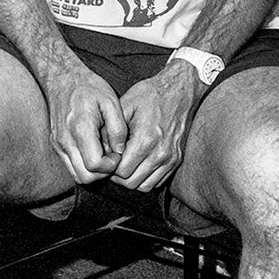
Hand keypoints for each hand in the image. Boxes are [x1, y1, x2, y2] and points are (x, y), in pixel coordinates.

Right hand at [38, 59, 127, 183]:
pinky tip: (94, 151)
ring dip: (93, 172)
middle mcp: (65, 141)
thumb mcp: (111, 101)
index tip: (118, 152)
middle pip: (85, 177)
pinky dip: (85, 166)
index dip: (111, 165)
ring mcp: (58, 144)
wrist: (62, 78)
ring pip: (77, 175)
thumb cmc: (89, 87)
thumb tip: (120, 151)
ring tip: (104, 154)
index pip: (95, 166)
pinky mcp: (56, 145)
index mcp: (80, 129)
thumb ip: (118, 129)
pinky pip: (71, 167)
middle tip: (113, 157)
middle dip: (103, 173)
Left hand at [111, 66, 203, 192]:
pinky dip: (146, 178)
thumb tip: (99, 150)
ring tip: (124, 165)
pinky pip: (158, 181)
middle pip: (132, 183)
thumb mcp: (125, 105)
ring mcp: (171, 158)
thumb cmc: (149, 96)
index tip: (106, 158)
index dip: (110, 168)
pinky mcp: (177, 160)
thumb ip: (111, 130)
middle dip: (118, 177)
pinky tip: (138, 164)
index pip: (121, 171)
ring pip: (145, 186)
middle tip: (112, 164)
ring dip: (132, 180)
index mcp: (146, 140)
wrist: (178, 92)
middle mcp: (160, 153)